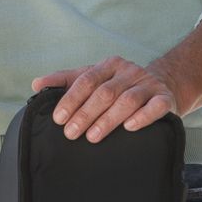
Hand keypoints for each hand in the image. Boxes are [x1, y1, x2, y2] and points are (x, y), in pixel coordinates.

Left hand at [32, 56, 181, 142]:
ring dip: (108, 119)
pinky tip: (130, 127)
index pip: (87, 80)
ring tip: (92, 137)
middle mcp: (129, 71)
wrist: (163, 86)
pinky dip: (143, 117)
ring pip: (127, 100)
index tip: (58, 118)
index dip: (72, 99)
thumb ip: (65, 81)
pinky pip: (156, 107)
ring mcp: (148, 84)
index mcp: (109, 65)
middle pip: (105, 92)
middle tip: (70, 133)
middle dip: (85, 113)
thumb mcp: (93, 79)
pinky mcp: (165, 99)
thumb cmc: (119, 86)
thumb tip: (36, 85)